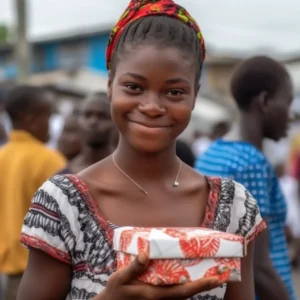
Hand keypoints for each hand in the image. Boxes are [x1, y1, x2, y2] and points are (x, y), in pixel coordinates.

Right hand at [95, 252, 223, 299]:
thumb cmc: (115, 292)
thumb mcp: (120, 278)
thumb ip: (134, 268)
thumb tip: (146, 254)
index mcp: (155, 295)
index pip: (183, 291)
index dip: (200, 286)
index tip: (215, 279)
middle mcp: (162, 299)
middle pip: (188, 293)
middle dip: (205, 284)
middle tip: (221, 273)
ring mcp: (161, 299)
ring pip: (183, 293)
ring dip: (198, 284)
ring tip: (210, 272)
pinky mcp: (159, 297)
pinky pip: (176, 291)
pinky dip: (187, 284)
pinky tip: (189, 274)